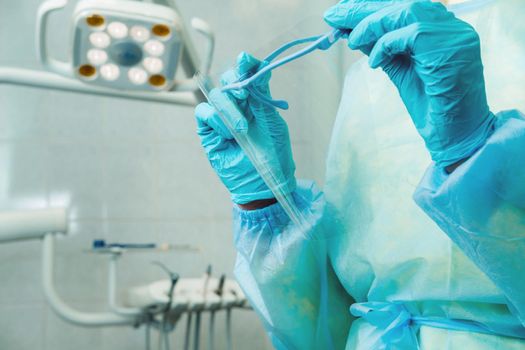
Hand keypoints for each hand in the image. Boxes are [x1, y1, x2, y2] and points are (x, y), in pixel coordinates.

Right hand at [195, 52, 295, 204]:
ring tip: (242, 130)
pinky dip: (216, 120)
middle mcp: (237, 105)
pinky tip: (228, 134)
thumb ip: (261, 94)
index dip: (245, 64)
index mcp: (255, 100)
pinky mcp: (208, 131)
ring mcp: (221, 118)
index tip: (247, 61)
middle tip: (246, 95)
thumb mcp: (272, 121)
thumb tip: (254, 64)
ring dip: (229, 110)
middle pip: (228, 79)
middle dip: (236, 83)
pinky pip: (204, 112)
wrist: (265, 183)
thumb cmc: (273, 155)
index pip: (247, 73)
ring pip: (216, 95)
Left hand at [324, 0, 494, 166]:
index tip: (341, 13)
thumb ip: (382, 49)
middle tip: (333, 17)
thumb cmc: (431, 107)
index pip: (401, 6)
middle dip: (364, 9)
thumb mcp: (400, 70)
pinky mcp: (449, 47)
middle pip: (402, 4)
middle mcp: (450, 25)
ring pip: (406, 11)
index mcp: (440, 28)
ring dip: (372, 23)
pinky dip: (385, 45)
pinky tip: (373, 61)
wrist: (456, 134)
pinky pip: (409, 34)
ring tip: (350, 39)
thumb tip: (354, 33)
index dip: (370, 7)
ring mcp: (453, 34)